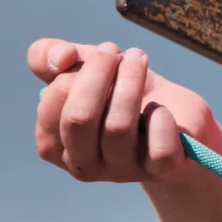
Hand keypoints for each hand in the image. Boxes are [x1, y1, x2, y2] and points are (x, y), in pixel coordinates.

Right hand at [28, 38, 216, 185]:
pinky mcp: (162, 170)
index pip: (49, 113)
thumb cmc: (118, 90)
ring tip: (138, 58)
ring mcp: (124, 172)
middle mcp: (86, 166)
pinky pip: (159, 149)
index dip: (69, 75)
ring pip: (118, 128)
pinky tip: (159, 107)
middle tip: (113, 49)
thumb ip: (48, 56)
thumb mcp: (81, 65)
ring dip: (130, 82)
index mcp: (58, 146)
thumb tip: (60, 58)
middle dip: (96, 74)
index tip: (94, 54)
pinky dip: (160, 118)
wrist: (173, 112)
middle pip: (79, 120)